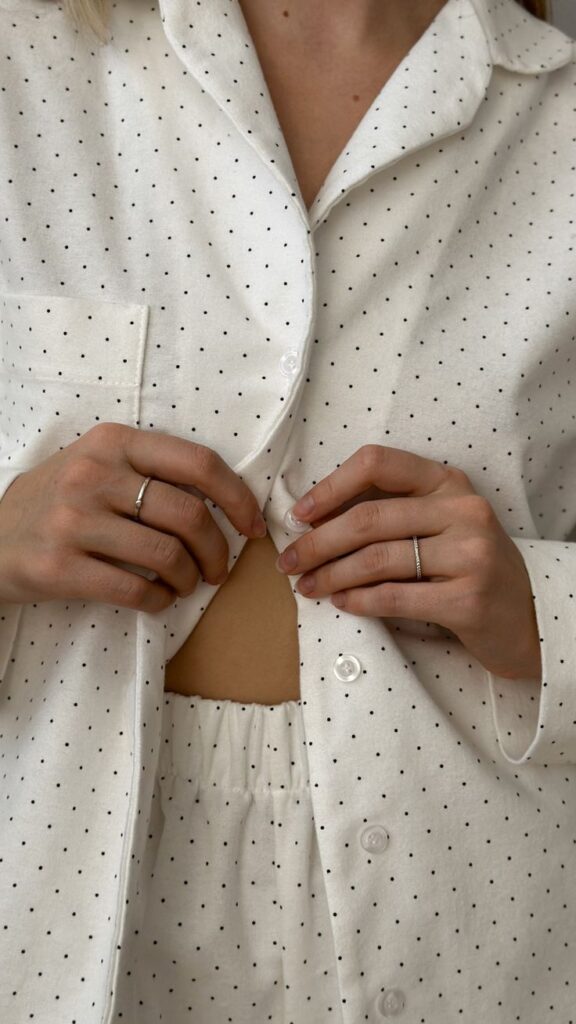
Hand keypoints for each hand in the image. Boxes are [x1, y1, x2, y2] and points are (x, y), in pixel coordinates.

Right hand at [0, 422, 266, 611]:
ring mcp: (74, 521)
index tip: (252, 526)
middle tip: (217, 569)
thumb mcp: (96, 464)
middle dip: (217, 550)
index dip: (237, 498)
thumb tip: (224, 499)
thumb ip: (149, 471)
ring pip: (166, 555)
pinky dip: (160, 601)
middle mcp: (94, 474)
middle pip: (188, 515)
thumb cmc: (57, 501)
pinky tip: (158, 599)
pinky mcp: (61, 567)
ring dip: (189, 579)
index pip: (198, 463)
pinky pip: (135, 590)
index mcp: (114, 442)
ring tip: (186, 584)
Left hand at [276, 445, 541, 680]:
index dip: (331, 486)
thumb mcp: (441, 524)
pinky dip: (358, 601)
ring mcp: (470, 553)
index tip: (300, 514)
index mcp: (449, 482)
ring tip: (307, 587)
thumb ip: (393, 512)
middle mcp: (464, 510)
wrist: (526, 618)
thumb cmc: (468, 568)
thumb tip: (314, 518)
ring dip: (330, 575)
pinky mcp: (468, 598)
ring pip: (376, 559)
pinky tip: (341, 603)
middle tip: (288, 562)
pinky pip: (394, 596)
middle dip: (317, 542)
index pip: (378, 462)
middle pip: (368, 518)